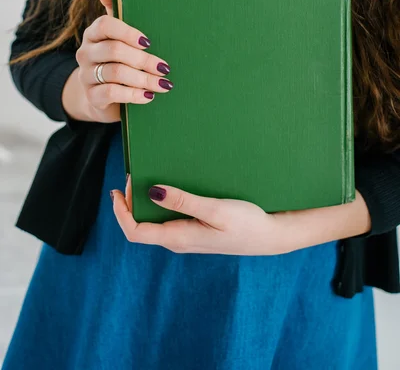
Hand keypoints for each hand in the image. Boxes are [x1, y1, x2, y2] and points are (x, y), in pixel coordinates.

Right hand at [72, 0, 173, 122]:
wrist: (102, 95)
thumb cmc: (118, 59)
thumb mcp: (118, 35)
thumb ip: (116, 10)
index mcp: (93, 33)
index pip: (105, 25)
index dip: (128, 32)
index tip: (149, 42)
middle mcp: (86, 53)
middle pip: (114, 51)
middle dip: (143, 59)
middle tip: (164, 67)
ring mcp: (86, 76)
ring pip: (115, 73)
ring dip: (143, 79)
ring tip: (163, 84)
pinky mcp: (92, 97)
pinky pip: (111, 93)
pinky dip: (133, 95)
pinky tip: (148, 96)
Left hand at [111, 178, 371, 254]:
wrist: (271, 236)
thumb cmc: (246, 223)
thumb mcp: (215, 210)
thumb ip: (183, 202)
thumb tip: (152, 192)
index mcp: (178, 238)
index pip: (135, 232)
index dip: (120, 213)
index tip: (116, 190)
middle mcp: (178, 240)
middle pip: (142, 226)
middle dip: (131, 204)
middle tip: (134, 176)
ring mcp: (187, 237)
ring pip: (155, 222)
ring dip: (146, 203)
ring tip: (148, 177)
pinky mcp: (196, 230)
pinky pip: (169, 219)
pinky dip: (161, 204)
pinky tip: (169, 187)